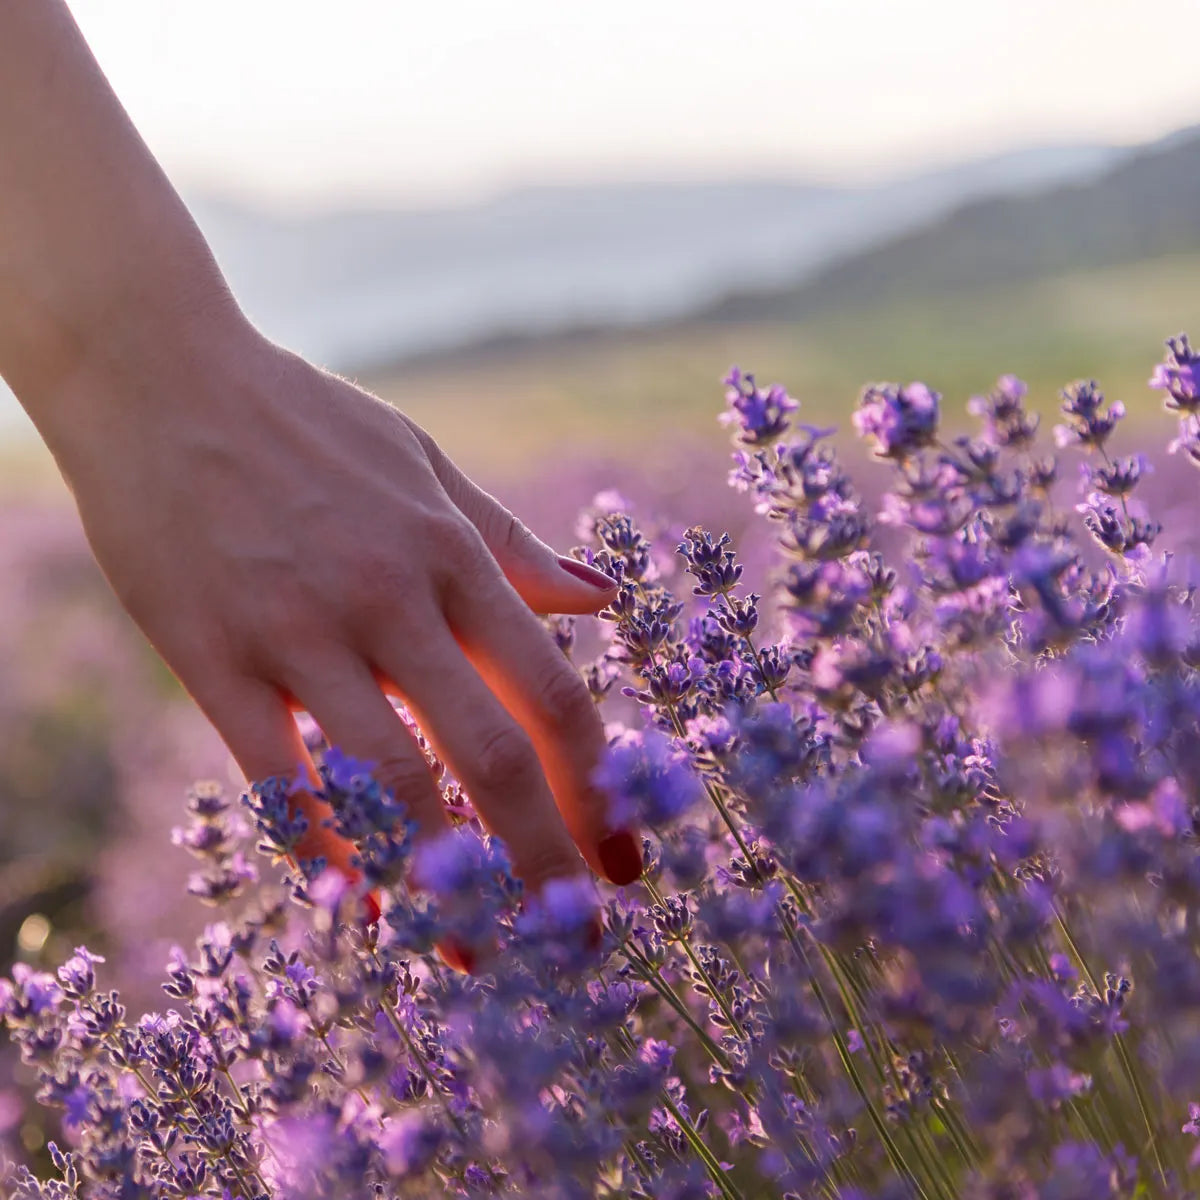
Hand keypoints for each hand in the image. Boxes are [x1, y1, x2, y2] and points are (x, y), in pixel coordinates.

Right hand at [42, 317, 643, 914]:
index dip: (601, 788)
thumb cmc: (308, 423)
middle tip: (576, 942)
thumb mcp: (428, 464)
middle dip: (547, 859)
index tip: (624, 858)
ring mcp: (300, 629)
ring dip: (444, 878)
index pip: (554, 693)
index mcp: (454, 554)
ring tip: (478, 951)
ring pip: (395, 779)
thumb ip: (513, 544)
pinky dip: (321, 848)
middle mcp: (392, 598)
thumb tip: (604, 600)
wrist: (164, 377)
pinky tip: (354, 905)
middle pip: (495, 753)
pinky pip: (278, 777)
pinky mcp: (213, 655)